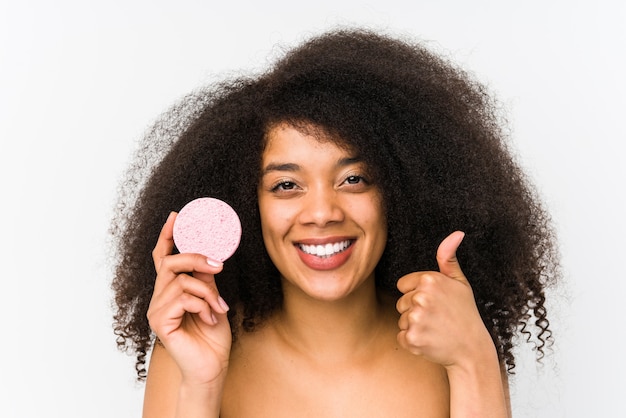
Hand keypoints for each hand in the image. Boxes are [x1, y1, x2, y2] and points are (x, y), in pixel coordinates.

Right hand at [147, 212, 232, 385]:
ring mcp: (157, 310)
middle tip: (219, 266)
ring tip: (218, 307)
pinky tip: (210, 317)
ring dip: (207, 291)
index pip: (163, 257)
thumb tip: (208, 256)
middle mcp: (160, 298)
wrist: (211, 366)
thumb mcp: (212, 299)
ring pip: (181, 281)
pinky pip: (182, 299)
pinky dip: (202, 305)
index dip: (167, 236)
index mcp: (171, 290)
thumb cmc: (212, 336)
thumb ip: (205, 279)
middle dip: (196, 258)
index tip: (176, 216)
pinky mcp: (159, 322)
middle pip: (170, 262)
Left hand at [396, 231, 494, 368]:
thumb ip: (449, 257)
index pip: (403, 285)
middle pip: (401, 303)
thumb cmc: (465, 314)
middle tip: (437, 318)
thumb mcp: (460, 283)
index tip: (435, 303)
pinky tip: (430, 340)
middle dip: (415, 311)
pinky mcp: (412, 338)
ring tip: (435, 329)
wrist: (472, 349)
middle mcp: (421, 297)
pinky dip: (413, 342)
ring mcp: (416, 318)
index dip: (417, 294)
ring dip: (414, 326)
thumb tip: (457, 233)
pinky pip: (401, 336)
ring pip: (401, 319)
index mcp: (430, 279)